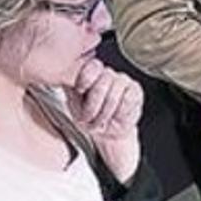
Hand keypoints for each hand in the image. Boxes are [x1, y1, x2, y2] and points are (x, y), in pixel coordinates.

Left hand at [67, 59, 142, 182]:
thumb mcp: (73, 105)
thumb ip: (70, 89)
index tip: (80, 91)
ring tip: (102, 120)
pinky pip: (128, 98)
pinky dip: (120, 111)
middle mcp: (108, 74)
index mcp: (91, 74)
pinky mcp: (135, 91)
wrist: (107, 134)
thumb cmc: (90, 119)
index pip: (91, 66)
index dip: (85, 79)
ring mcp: (123, 81)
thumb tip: (65, 78)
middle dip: (95, 103)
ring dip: (107, 111)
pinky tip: (116, 116)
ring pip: (116, 89)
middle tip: (90, 117)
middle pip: (103, 78)